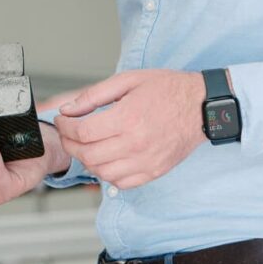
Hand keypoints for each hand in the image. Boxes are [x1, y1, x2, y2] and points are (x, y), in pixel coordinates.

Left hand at [55, 69, 206, 189]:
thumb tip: (68, 109)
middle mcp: (136, 144)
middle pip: (88, 155)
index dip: (65, 127)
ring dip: (86, 160)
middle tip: (67, 133)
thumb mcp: (127, 80)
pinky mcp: (154, 171)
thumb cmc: (166, 89)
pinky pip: (122, 183)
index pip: (83, 132)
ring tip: (84, 145)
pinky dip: (106, 174)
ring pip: (102, 172)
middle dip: (69, 144)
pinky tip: (104, 159)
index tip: (62, 120)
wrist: (200, 106)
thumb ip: (94, 95)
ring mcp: (146, 161)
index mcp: (127, 118)